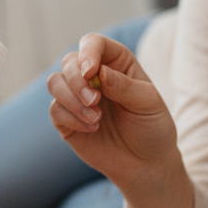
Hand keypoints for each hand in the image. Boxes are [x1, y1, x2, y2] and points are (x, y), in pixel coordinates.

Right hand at [46, 33, 178, 188]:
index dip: (88, 52)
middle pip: (69, 61)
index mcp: (116, 63)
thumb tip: (97, 72)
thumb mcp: (148, 104)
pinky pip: (55, 109)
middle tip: (95, 102)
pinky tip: (92, 129)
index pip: (93, 43)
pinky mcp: (67, 119)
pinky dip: (71, 118)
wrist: (146, 164)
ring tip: (96, 119)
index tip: (91, 73)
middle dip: (77, 81)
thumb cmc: (152, 128)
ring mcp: (77, 97)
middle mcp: (93, 76)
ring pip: (55, 82)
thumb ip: (124, 86)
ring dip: (71, 100)